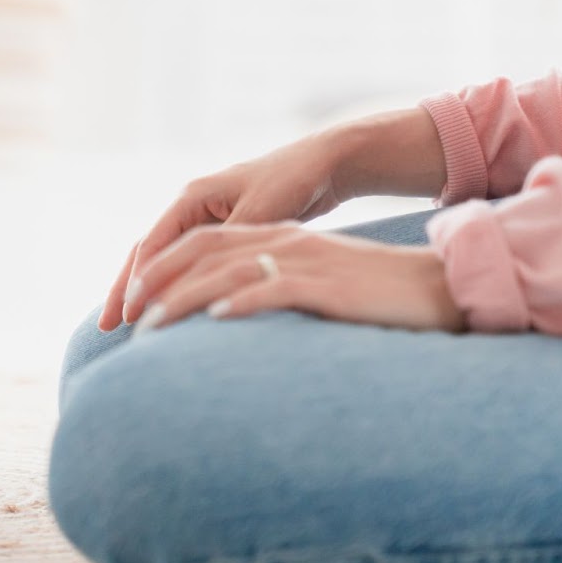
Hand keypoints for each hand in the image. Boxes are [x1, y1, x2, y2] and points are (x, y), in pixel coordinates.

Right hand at [100, 132, 347, 330]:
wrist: (323, 164)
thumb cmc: (292, 181)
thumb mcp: (260, 212)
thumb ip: (228, 244)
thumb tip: (203, 278)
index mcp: (191, 197)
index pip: (152, 244)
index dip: (138, 281)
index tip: (128, 314)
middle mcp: (190, 208)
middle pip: (146, 253)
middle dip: (125, 289)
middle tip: (104, 326)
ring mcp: (203, 220)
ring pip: (163, 260)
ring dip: (144, 290)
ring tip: (123, 324)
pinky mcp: (220, 233)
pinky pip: (186, 264)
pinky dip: (172, 286)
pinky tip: (166, 310)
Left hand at [124, 221, 463, 333]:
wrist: (438, 286)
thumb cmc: (373, 294)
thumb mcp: (312, 283)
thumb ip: (269, 290)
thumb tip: (225, 320)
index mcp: (275, 236)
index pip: (200, 242)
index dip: (159, 267)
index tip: (127, 302)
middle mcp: (282, 240)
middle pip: (201, 250)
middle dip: (156, 280)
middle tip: (123, 316)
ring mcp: (304, 259)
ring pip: (227, 270)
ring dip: (184, 297)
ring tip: (152, 326)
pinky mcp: (328, 282)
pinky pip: (276, 286)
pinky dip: (243, 300)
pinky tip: (217, 319)